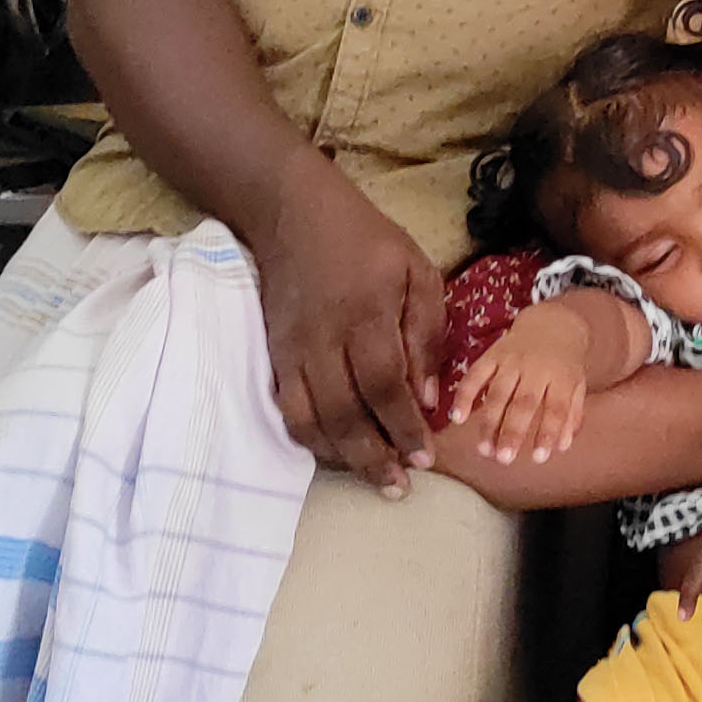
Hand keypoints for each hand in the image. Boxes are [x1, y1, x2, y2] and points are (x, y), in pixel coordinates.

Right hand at [249, 149, 444, 494]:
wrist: (293, 215)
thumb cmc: (367, 241)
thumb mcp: (416, 271)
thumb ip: (426, 334)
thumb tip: (427, 398)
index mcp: (365, 315)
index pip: (384, 385)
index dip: (403, 427)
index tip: (425, 458)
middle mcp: (322, 340)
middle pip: (344, 414)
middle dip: (373, 458)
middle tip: (399, 487)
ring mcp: (291, 352)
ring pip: (309, 421)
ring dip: (341, 458)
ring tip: (373, 478)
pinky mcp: (273, 356)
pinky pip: (287, 410)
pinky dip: (311, 439)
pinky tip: (335, 452)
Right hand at [448, 306, 590, 464]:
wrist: (552, 322)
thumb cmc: (565, 362)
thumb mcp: (577, 385)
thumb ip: (571, 414)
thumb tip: (562, 446)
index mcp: (561, 376)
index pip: (556, 408)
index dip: (547, 433)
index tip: (539, 458)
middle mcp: (536, 367)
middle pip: (523, 402)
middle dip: (512, 432)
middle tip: (504, 459)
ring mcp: (512, 360)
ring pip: (498, 393)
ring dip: (488, 422)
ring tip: (484, 449)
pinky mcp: (492, 354)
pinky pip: (476, 375)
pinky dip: (465, 395)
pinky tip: (457, 418)